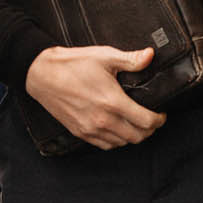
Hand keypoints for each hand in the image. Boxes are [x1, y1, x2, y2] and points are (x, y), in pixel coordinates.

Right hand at [23, 45, 165, 149]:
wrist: (42, 74)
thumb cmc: (72, 64)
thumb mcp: (104, 56)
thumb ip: (130, 59)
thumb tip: (150, 56)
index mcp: (113, 102)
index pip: (146, 121)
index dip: (159, 120)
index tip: (161, 114)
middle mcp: (103, 120)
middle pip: (137, 137)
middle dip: (149, 130)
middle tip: (151, 120)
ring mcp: (90, 129)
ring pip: (122, 143)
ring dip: (132, 136)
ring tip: (135, 124)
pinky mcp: (80, 132)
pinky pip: (105, 145)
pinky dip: (115, 140)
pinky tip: (117, 129)